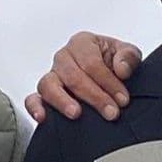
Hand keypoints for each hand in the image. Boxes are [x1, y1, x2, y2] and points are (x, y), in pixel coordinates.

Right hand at [24, 31, 141, 121]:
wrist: (110, 76)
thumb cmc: (115, 62)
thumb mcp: (128, 55)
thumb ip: (128, 57)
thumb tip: (122, 69)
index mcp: (82, 43)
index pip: (92, 63)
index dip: (108, 82)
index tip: (123, 99)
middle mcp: (64, 57)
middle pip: (73, 76)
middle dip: (94, 96)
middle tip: (111, 112)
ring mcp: (52, 76)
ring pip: (49, 85)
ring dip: (63, 101)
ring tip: (76, 114)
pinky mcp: (44, 94)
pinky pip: (33, 98)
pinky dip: (35, 107)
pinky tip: (43, 117)